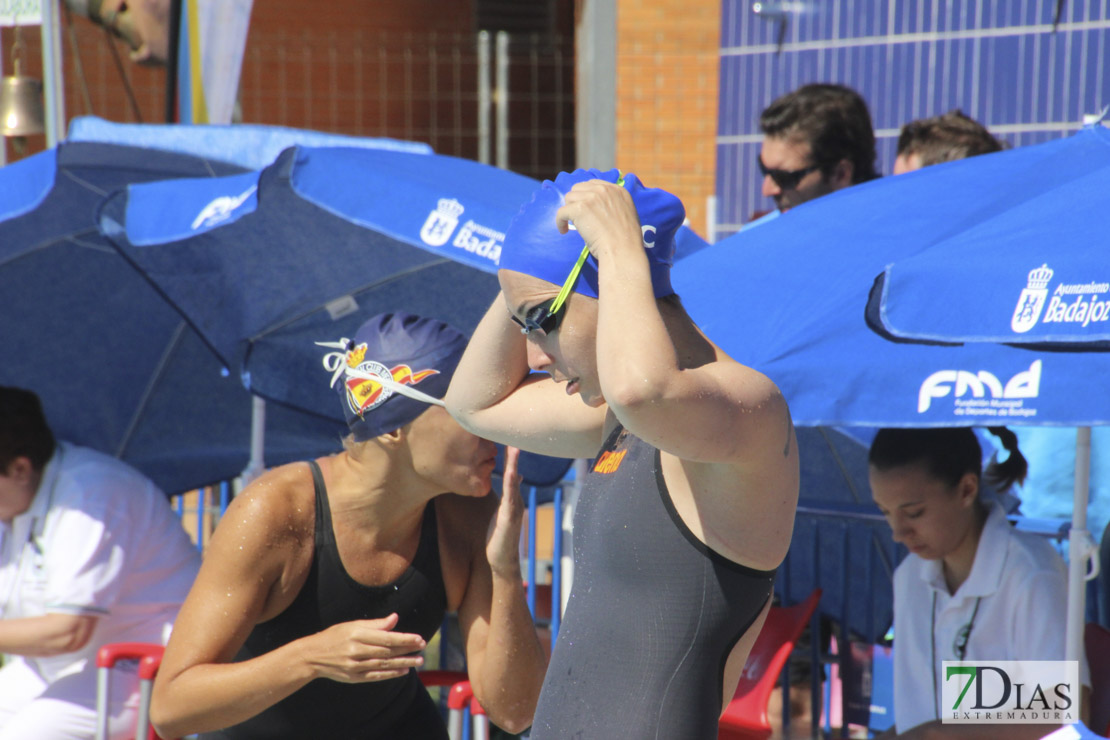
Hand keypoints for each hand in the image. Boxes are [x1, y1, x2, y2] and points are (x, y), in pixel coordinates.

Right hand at [305, 613, 425, 683]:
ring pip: (383, 664)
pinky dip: (390, 674)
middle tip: (423, 647)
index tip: (418, 638)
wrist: (312, 656)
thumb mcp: (352, 625)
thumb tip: (395, 618)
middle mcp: (356, 650)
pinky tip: (403, 671)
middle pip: (387, 651)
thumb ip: (375, 624)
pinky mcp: (353, 677)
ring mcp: (354, 665)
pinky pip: (375, 676)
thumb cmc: (335, 636)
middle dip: (407, 649)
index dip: (403, 638)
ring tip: (418, 660)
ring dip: (403, 663)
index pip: (385, 637)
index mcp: (356, 634)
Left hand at [485, 446, 524, 578]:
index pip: (510, 472)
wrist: (502, 561)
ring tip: (514, 448)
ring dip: (514, 465)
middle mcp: (516, 500)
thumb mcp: (503, 511)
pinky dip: (512, 483)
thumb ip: (508, 494)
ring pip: (514, 482)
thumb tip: (516, 477)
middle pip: (514, 472)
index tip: (508, 437)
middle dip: (513, 454)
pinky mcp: (509, 517)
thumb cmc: (499, 537)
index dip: (509, 456)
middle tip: (513, 434)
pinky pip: (510, 497)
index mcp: (512, 498)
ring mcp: (514, 508)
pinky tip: (513, 472)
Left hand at [554, 179, 643, 260]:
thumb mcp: (625, 214)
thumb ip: (613, 206)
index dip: (585, 195)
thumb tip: (596, 210)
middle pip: (578, 189)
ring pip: (569, 198)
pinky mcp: (579, 208)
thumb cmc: (626, 240)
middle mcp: (603, 190)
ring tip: (572, 224)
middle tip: (578, 217)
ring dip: (569, 211)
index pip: (593, 184)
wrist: (623, 249)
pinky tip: (563, 230)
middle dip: (576, 201)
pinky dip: (560, 222)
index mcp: (617, 190)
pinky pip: (561, 212)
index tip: (584, 207)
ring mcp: (591, 197)